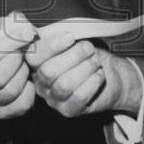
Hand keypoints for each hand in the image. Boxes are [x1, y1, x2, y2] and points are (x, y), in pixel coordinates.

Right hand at [0, 12, 36, 118]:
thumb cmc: (2, 45)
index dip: (11, 42)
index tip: (28, 33)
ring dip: (23, 76)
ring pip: (9, 91)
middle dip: (17, 62)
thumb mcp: (2, 29)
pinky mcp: (0, 113)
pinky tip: (28, 81)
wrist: (2, 64)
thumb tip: (24, 25)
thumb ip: (12, 23)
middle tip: (24, 53)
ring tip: (26, 66)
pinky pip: (20, 105)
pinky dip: (29, 92)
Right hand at [26, 31, 141, 117]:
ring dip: (85, 68)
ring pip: (64, 85)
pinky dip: (92, 82)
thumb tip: (66, 33)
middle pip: (48, 72)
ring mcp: (54, 99)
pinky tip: (99, 74)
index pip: (34, 56)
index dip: (51, 46)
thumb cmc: (88, 54)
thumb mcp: (75, 40)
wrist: (109, 74)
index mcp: (38, 62)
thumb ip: (65, 36)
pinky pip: (79, 97)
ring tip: (96, 61)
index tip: (71, 37)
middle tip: (89, 48)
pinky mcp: (69, 110)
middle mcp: (41, 82)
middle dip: (73, 56)